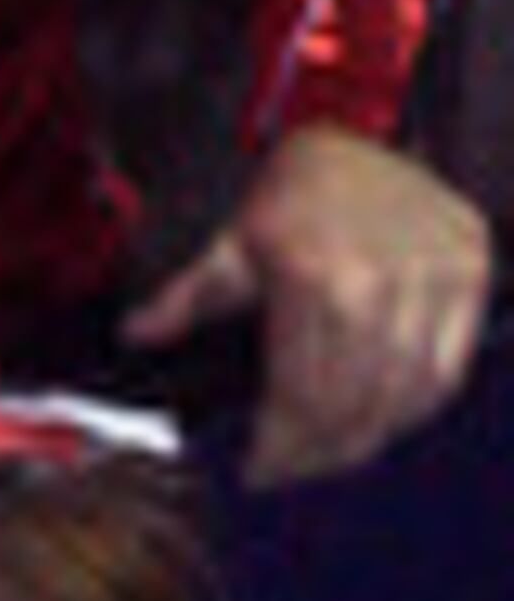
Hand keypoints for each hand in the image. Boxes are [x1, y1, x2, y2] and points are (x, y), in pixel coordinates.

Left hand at [125, 116, 493, 484]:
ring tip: (330, 452)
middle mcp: (379, 284)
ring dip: (366, 439)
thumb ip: (187, 299)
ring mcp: (433, 279)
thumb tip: (134, 336)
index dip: (279, 450)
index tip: (259, 471)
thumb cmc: (290, 190)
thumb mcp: (231, 241)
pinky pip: (445, 372)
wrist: (361, 129)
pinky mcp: (467, 273)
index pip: (301, 399)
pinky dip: (414, 407)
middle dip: (316, 455)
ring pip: (402, 400)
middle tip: (290, 469)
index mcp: (312, 279)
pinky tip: (381, 419)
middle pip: (352, 409)